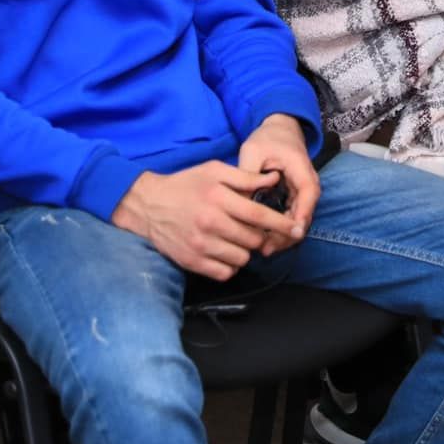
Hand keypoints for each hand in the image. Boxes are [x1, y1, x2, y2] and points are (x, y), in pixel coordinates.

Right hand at [110, 159, 296, 280]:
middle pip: (253, 240)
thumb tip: (274, 179)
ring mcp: (200, 245)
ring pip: (242, 259)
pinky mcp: (192, 261)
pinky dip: (230, 265)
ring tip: (237, 239)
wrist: (148, 205)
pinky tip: (225, 251)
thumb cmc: (185, 184)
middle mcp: (210, 223)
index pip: (259, 216)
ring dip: (245, 251)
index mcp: (218, 198)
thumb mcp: (214, 170)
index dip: (281, 224)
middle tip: (255, 230)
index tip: (295, 228)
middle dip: (260, 236)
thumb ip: (245, 177)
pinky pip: (225, 273)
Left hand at [235, 114, 318, 255]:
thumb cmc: (266, 139)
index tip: (285, 235)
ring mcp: (303, 192)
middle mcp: (308, 183)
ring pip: (299, 220)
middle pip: (305, 215)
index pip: (308, 196)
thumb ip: (248, 175)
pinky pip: (293, 217)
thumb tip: (240, 204)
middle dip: (287, 235)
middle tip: (265, 249)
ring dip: (284, 236)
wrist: (279, 130)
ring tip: (263, 249)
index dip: (299, 218)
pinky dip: (281, 230)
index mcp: (301, 169)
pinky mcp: (296, 198)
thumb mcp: (252, 151)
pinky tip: (265, 239)